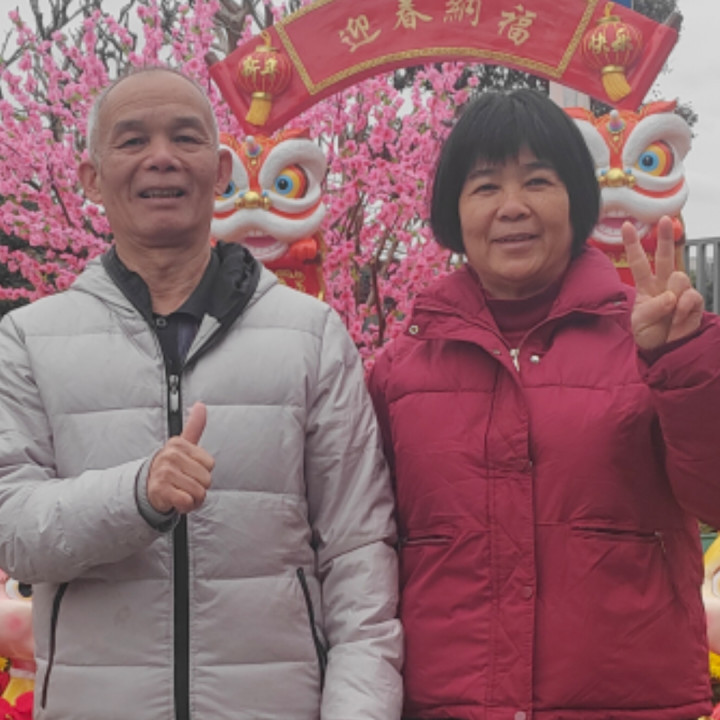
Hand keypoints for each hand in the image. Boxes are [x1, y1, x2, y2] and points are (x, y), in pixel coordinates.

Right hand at [147, 403, 213, 513]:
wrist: (147, 487)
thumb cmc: (171, 466)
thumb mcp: (183, 444)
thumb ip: (194, 425)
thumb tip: (200, 405)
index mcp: (178, 444)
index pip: (210, 464)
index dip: (203, 471)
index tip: (190, 470)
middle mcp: (170, 456)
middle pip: (206, 479)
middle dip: (199, 486)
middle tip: (185, 484)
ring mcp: (164, 472)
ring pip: (198, 492)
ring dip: (192, 498)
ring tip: (181, 492)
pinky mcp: (160, 490)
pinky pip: (186, 501)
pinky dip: (184, 506)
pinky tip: (176, 501)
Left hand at [622, 215, 703, 349]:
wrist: (664, 350)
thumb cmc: (648, 334)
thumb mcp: (641, 321)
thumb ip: (653, 307)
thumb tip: (671, 296)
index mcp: (646, 286)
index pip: (639, 262)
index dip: (633, 244)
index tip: (627, 226)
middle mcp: (663, 285)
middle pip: (665, 257)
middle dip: (665, 237)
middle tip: (664, 219)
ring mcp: (680, 292)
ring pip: (679, 277)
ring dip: (673, 296)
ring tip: (669, 314)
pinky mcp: (694, 302)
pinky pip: (690, 297)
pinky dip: (683, 309)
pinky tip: (678, 319)